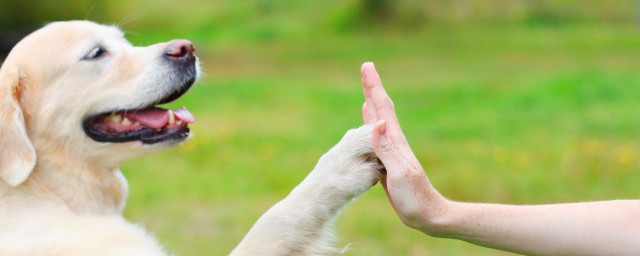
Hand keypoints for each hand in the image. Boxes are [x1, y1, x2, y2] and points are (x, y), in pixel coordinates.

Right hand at [360, 62, 447, 232]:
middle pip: (381, 109)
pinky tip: (369, 124)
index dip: (374, 87)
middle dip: (373, 88)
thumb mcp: (399, 173)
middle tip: (366, 68)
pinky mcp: (388, 162)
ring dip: (372, 104)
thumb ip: (387, 149)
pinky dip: (370, 126)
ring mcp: (392, 152)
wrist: (428, 215)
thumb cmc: (415, 197)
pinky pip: (376, 138)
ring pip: (378, 121)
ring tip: (367, 91)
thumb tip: (377, 122)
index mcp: (396, 142)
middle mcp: (394, 142)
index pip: (382, 109)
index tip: (367, 67)